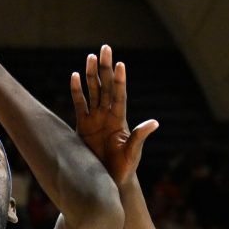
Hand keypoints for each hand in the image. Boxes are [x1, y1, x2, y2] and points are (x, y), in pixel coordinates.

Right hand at [69, 44, 157, 185]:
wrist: (109, 180)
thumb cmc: (124, 168)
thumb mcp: (133, 153)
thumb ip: (139, 137)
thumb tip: (154, 123)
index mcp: (120, 120)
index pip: (120, 95)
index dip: (120, 80)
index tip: (120, 64)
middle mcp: (108, 115)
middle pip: (106, 87)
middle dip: (106, 68)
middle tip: (105, 48)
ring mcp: (95, 119)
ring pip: (93, 91)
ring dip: (92, 74)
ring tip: (91, 57)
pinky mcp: (82, 125)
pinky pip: (79, 105)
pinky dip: (76, 91)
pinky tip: (74, 76)